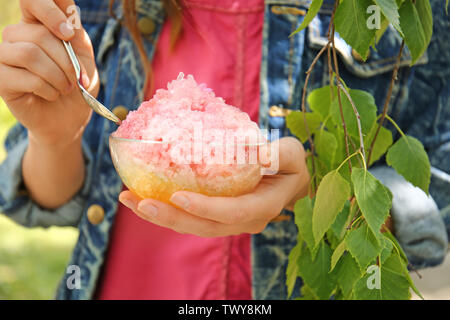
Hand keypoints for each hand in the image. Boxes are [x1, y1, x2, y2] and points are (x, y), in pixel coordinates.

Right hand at [0, 0, 98, 147]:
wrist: (69, 119)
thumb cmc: (77, 86)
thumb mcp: (84, 58)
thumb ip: (77, 35)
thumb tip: (69, 16)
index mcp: (37, 25)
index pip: (32, 1)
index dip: (49, 9)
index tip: (69, 33)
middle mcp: (16, 36)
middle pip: (38, 33)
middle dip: (66, 61)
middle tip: (75, 79)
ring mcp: (4, 57)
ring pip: (30, 53)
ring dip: (57, 75)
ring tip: (65, 88)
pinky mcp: (0, 79)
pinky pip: (25, 76)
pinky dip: (47, 89)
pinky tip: (51, 95)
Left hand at [119, 137, 309, 236]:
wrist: (288, 181)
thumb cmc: (290, 165)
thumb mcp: (291, 155)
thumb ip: (278, 154)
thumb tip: (254, 151)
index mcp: (261, 207)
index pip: (232, 213)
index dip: (205, 208)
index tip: (178, 196)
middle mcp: (242, 221)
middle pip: (204, 227)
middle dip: (171, 218)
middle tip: (140, 203)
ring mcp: (227, 221)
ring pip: (191, 225)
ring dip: (160, 216)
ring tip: (130, 199)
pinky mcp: (214, 214)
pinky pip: (189, 216)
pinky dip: (165, 208)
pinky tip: (141, 195)